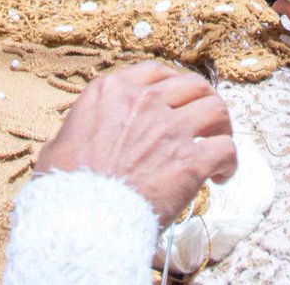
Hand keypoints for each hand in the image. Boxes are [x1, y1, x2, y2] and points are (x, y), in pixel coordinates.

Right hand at [34, 62, 236, 226]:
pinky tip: (220, 176)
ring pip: (215, 108)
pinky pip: (225, 149)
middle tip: (204, 120)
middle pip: (192, 84)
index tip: (176, 100)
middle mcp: (144, 101)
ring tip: (217, 142)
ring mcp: (169, 128)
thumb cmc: (67, 186)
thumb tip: (82, 136)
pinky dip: (229, 161)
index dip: (172, 84)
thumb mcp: (61, 142)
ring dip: (221, 125)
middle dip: (203, 100)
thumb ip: (81, 128)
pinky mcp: (190, 160)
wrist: (84, 218)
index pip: (154, 72)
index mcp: (111, 91)